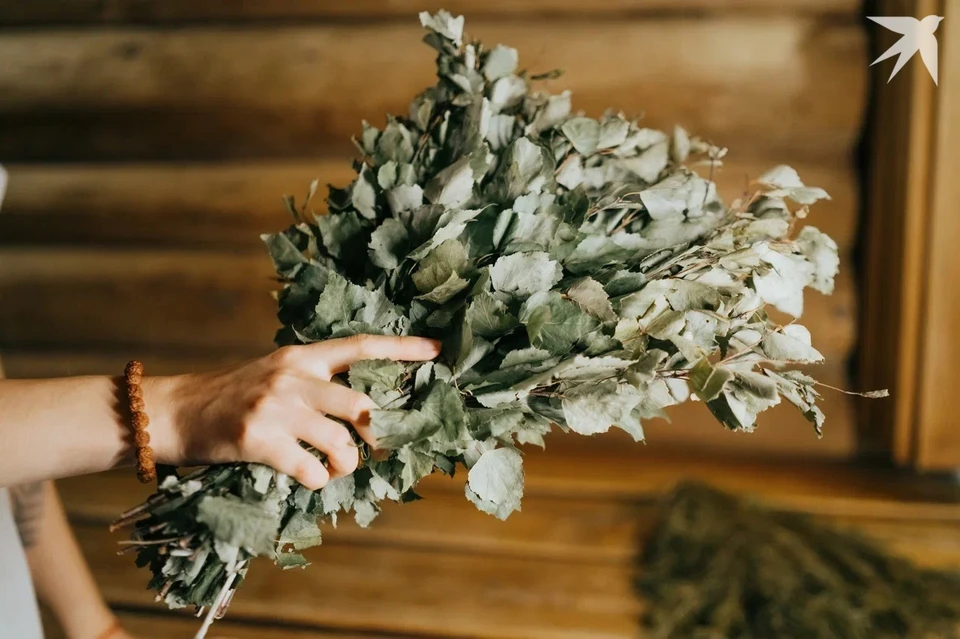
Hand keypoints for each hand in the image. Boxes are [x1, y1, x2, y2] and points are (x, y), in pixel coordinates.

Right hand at [145, 335, 439, 489]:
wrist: (178, 412)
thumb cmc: (234, 396)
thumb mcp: (277, 374)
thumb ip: (316, 382)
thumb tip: (365, 407)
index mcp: (302, 357)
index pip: (361, 347)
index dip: (401, 350)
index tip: (437, 352)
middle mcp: (294, 377)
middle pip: (361, 405)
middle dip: (378, 433)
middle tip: (378, 446)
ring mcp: (277, 407)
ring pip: (341, 442)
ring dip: (347, 463)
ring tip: (336, 467)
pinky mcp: (260, 440)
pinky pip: (310, 469)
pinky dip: (318, 479)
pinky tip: (309, 476)